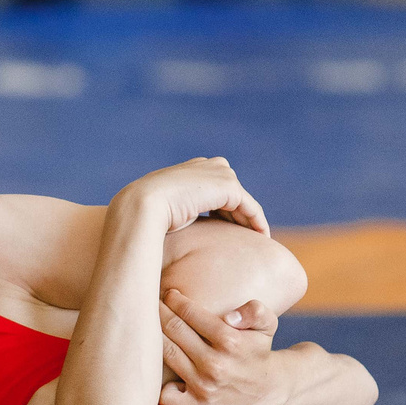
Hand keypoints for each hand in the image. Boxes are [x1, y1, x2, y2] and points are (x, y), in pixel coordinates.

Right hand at [121, 157, 269, 238]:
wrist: (143, 206)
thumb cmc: (145, 215)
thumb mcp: (162, 210)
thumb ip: (173, 211)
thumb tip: (171, 227)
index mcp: (187, 170)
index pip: (212, 187)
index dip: (223, 209)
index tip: (226, 228)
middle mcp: (204, 166)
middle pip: (231, 191)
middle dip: (239, 212)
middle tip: (246, 235)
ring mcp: (217, 173)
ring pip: (242, 199)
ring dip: (250, 219)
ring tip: (256, 238)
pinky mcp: (228, 186)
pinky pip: (250, 206)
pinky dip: (257, 221)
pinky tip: (262, 237)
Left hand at [159, 288, 285, 404]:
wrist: (270, 391)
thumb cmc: (259, 351)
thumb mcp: (267, 325)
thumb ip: (254, 311)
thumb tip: (230, 316)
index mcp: (230, 341)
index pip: (190, 313)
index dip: (175, 300)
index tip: (170, 294)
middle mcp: (215, 365)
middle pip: (173, 330)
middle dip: (160, 313)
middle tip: (154, 304)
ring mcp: (205, 388)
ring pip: (167, 355)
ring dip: (155, 339)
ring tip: (151, 329)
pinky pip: (166, 394)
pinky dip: (162, 382)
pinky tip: (166, 371)